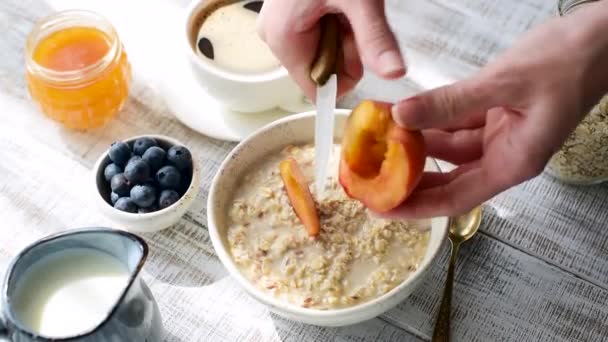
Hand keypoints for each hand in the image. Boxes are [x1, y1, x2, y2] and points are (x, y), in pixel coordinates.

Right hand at [257, 0, 404, 99]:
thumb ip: (375, 38)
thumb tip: (393, 73)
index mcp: (284, 38)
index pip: (316, 89)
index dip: (345, 75)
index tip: (358, 44)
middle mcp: (275, 37)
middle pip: (321, 70)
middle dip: (345, 49)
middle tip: (353, 15)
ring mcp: (281, 26)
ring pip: (322, 52)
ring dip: (343, 35)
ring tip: (346, 5)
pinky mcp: (289, 17)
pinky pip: (317, 35)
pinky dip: (335, 23)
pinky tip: (339, 3)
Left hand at [388, 2, 607, 218]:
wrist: (601, 35)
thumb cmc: (570, 61)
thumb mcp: (504, 83)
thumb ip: (450, 102)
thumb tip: (402, 116)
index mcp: (514, 162)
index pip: (455, 198)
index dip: (416, 207)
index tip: (381, 209)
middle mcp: (504, 155)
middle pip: (447, 180)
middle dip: (408, 182)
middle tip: (368, 183)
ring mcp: (499, 134)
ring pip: (446, 150)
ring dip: (413, 147)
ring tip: (375, 146)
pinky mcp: (494, 113)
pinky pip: (452, 123)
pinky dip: (428, 120)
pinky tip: (402, 115)